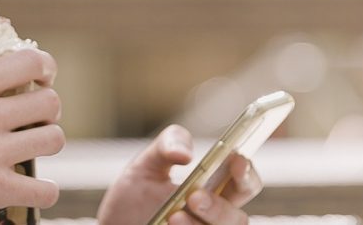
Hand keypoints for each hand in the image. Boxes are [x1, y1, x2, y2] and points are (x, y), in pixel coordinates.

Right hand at [0, 49, 65, 222]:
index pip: (28, 62)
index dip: (45, 67)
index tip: (44, 77)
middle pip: (49, 102)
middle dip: (49, 110)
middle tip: (38, 119)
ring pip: (54, 140)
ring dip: (47, 145)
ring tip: (34, 150)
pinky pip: (45, 189)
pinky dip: (44, 192)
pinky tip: (33, 190)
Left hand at [96, 125, 261, 224]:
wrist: (116, 224)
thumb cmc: (134, 196)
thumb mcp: (145, 165)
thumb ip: (166, 146)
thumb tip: (185, 154)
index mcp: (214, 189)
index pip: (244, 182)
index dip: (246, 172)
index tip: (236, 160)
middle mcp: (214, 217)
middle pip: (238, 218)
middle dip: (220, 207)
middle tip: (194, 197)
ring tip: (173, 216)